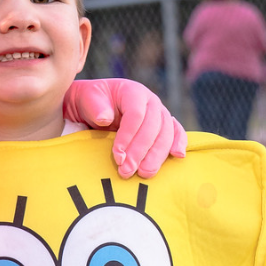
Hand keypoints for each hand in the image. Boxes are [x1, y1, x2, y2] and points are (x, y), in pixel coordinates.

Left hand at [65, 79, 185, 178]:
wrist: (95, 106)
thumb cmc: (90, 102)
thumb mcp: (87, 99)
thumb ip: (95, 108)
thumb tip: (105, 118)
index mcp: (133, 91)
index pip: (135, 115)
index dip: (127, 136)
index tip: (117, 156)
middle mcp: (151, 101)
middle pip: (153, 127)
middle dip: (140, 152)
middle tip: (127, 171)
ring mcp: (160, 112)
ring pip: (166, 134)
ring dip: (156, 156)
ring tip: (143, 173)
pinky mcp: (164, 125)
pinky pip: (177, 132)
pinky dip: (179, 143)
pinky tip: (177, 156)